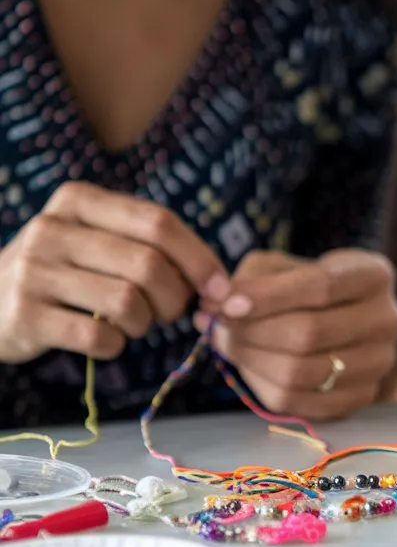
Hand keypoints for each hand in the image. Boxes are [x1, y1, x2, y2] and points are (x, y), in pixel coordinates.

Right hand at [0, 182, 227, 363]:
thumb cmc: (67, 271)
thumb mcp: (100, 241)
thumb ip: (154, 248)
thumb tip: (221, 286)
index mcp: (80, 200)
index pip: (160, 222)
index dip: (200, 259)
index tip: (221, 288)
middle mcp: (53, 229)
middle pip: (149, 264)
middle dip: (175, 298)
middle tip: (170, 312)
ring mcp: (34, 271)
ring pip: (127, 302)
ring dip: (146, 323)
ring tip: (135, 324)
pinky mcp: (25, 315)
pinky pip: (98, 337)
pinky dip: (116, 346)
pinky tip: (108, 341)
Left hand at [195, 249, 396, 419]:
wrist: (344, 315)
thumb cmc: (308, 285)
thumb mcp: (284, 266)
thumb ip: (252, 279)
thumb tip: (216, 307)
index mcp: (374, 276)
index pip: (322, 286)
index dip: (269, 296)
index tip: (227, 303)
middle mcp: (387, 321)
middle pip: (310, 333)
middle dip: (252, 331)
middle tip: (216, 324)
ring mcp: (379, 364)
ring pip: (302, 372)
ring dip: (251, 360)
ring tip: (227, 343)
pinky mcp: (362, 396)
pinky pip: (301, 402)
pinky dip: (264, 385)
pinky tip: (250, 365)